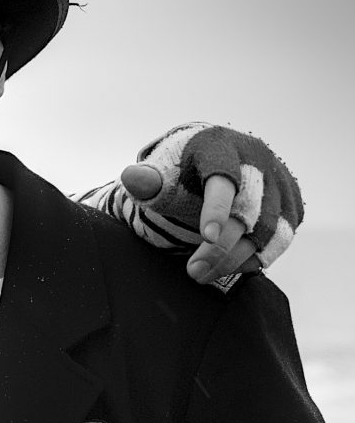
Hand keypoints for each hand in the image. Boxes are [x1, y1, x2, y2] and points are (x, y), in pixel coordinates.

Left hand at [118, 123, 303, 287]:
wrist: (216, 160)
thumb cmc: (181, 169)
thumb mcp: (161, 171)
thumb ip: (147, 179)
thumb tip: (131, 178)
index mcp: (221, 146)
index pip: (224, 178)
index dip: (217, 208)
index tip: (206, 237)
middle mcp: (257, 161)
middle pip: (248, 210)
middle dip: (221, 246)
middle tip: (193, 272)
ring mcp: (279, 183)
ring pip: (267, 230)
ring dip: (236, 258)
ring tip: (201, 275)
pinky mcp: (291, 206)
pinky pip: (280, 239)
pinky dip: (256, 258)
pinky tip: (229, 269)